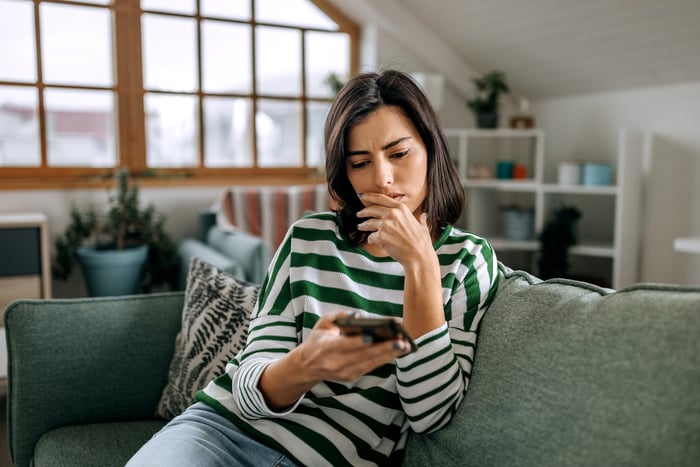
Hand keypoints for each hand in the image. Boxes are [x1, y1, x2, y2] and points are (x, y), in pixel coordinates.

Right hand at [295, 311, 411, 382]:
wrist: (307, 366)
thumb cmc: (318, 339)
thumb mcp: (323, 323)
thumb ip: (339, 316)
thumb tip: (358, 315)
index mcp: (325, 348)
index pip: (344, 345)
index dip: (358, 342)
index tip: (372, 336)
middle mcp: (335, 363)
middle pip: (363, 356)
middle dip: (384, 349)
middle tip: (402, 342)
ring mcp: (344, 373)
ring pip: (370, 364)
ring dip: (389, 356)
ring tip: (405, 346)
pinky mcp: (351, 378)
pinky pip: (370, 367)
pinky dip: (384, 360)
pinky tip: (397, 352)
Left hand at [356, 192, 432, 265]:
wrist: (419, 256)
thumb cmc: (422, 243)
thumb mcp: (422, 227)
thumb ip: (420, 219)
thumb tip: (423, 216)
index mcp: (401, 209)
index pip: (381, 198)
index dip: (370, 196)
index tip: (363, 196)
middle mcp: (392, 214)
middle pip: (372, 209)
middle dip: (363, 211)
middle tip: (359, 213)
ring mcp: (385, 225)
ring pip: (368, 223)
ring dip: (363, 225)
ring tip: (360, 227)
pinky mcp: (380, 236)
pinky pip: (370, 237)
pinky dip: (371, 239)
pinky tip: (373, 241)